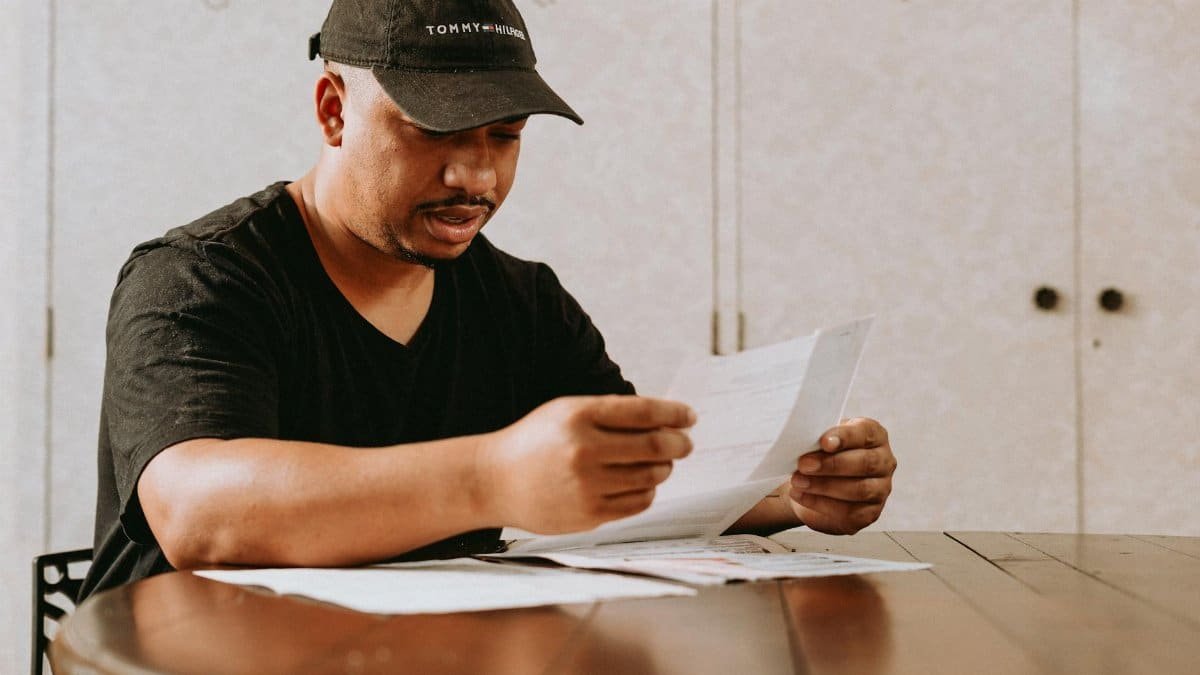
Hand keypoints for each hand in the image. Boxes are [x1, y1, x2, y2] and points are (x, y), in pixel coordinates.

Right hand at [478, 395, 694, 534]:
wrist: (494, 480)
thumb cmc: (536, 442)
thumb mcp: (566, 411)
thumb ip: (610, 413)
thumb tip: (663, 420)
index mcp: (579, 415)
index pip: (643, 412)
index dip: (674, 414)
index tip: (689, 416)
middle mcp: (584, 449)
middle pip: (655, 446)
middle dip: (679, 443)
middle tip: (685, 443)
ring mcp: (587, 485)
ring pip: (651, 476)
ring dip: (664, 468)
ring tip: (660, 463)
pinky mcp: (589, 514)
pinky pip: (638, 502)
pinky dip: (648, 491)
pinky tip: (642, 483)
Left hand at [788, 417, 894, 534]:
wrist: (814, 485)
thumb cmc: (822, 456)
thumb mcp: (821, 441)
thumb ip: (820, 439)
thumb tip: (806, 441)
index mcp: (875, 436)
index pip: (867, 432)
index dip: (846, 436)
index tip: (824, 442)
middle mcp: (884, 462)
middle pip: (866, 463)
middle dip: (832, 464)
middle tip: (804, 464)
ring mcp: (880, 490)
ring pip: (859, 489)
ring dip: (824, 486)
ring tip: (799, 481)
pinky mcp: (869, 513)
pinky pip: (849, 511)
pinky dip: (821, 504)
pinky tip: (803, 496)